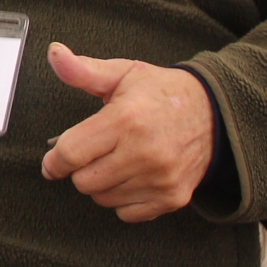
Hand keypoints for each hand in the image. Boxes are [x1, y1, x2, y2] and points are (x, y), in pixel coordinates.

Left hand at [40, 43, 214, 222]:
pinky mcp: (172, 197)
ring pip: (103, 198)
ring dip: (100, 184)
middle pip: (84, 181)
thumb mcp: (122, 73)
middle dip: (79, 169)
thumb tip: (55, 54)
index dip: (53, 161)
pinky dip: (122, 199)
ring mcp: (161, 178)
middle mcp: (144, 152)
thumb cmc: (162, 93)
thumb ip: (83, 70)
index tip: (51, 162)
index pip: (71, 153)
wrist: (215, 114)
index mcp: (126, 119)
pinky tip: (130, 177)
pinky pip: (127, 213)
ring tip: (114, 161)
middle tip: (92, 153)